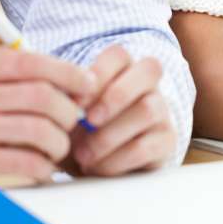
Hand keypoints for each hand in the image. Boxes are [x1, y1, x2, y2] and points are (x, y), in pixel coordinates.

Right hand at [0, 46, 93, 196]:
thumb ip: (7, 73)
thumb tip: (64, 79)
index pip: (32, 61)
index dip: (68, 73)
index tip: (86, 85)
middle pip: (42, 95)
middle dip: (68, 111)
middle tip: (73, 122)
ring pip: (38, 128)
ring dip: (59, 141)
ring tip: (58, 148)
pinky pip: (24, 161)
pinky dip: (43, 167)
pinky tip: (42, 168)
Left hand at [69, 45, 177, 176]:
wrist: (97, 168)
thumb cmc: (80, 133)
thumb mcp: (69, 116)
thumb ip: (64, 101)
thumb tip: (56, 95)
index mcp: (124, 70)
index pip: (119, 55)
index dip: (99, 73)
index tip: (75, 101)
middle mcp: (149, 86)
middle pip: (149, 70)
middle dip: (116, 95)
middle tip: (89, 121)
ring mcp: (162, 113)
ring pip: (148, 109)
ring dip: (110, 134)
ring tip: (83, 155)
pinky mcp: (166, 143)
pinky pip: (145, 146)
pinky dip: (115, 159)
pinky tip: (97, 168)